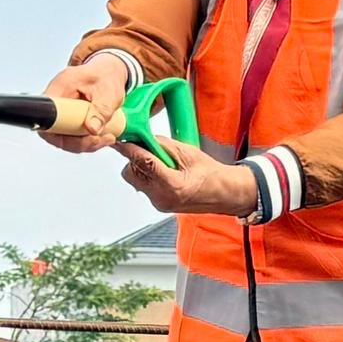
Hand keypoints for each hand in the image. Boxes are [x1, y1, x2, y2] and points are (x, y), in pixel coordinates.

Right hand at [41, 57, 130, 152]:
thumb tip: (92, 129)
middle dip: (77, 142)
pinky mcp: (67, 117)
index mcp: (61, 86)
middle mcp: (56, 98)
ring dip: (84, 142)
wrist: (109, 72)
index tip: (82, 136)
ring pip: (62, 136)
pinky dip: (85, 139)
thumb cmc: (106, 76)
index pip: (47, 115)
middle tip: (98, 139)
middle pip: (53, 131)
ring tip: (106, 137)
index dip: (59, 131)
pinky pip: (70, 134)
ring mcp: (60, 109)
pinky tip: (102, 136)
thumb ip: (101, 110)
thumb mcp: (109, 92)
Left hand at [116, 142, 260, 219]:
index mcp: (172, 185)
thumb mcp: (188, 152)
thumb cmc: (210, 173)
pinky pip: (143, 186)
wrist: (222, 193)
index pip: (143, 163)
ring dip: (141, 167)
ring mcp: (159, 203)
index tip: (119, 140)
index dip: (129, 149)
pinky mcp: (158, 205)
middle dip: (135, 159)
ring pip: (135, 180)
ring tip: (162, 162)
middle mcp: (162, 198)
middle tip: (149, 149)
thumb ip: (162, 145)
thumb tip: (142, 136)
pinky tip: (164, 171)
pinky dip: (148, 176)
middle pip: (131, 173)